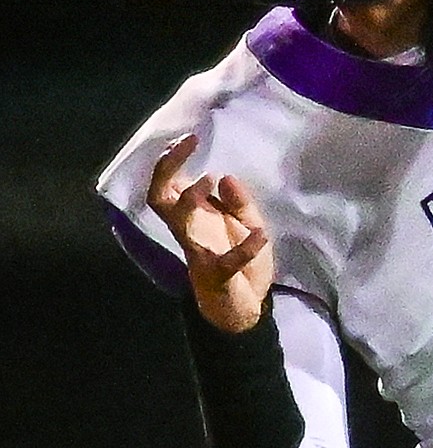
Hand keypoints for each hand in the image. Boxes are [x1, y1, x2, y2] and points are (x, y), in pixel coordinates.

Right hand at [147, 133, 273, 332]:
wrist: (246, 310)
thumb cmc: (243, 264)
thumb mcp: (247, 223)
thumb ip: (238, 201)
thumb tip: (224, 176)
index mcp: (195, 218)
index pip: (169, 185)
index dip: (172, 161)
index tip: (189, 137)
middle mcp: (190, 231)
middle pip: (159, 199)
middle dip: (167, 170)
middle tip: (186, 144)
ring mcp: (200, 253)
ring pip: (179, 224)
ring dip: (191, 199)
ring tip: (210, 178)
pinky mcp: (217, 275)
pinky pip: (225, 261)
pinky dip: (243, 248)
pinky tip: (260, 236)